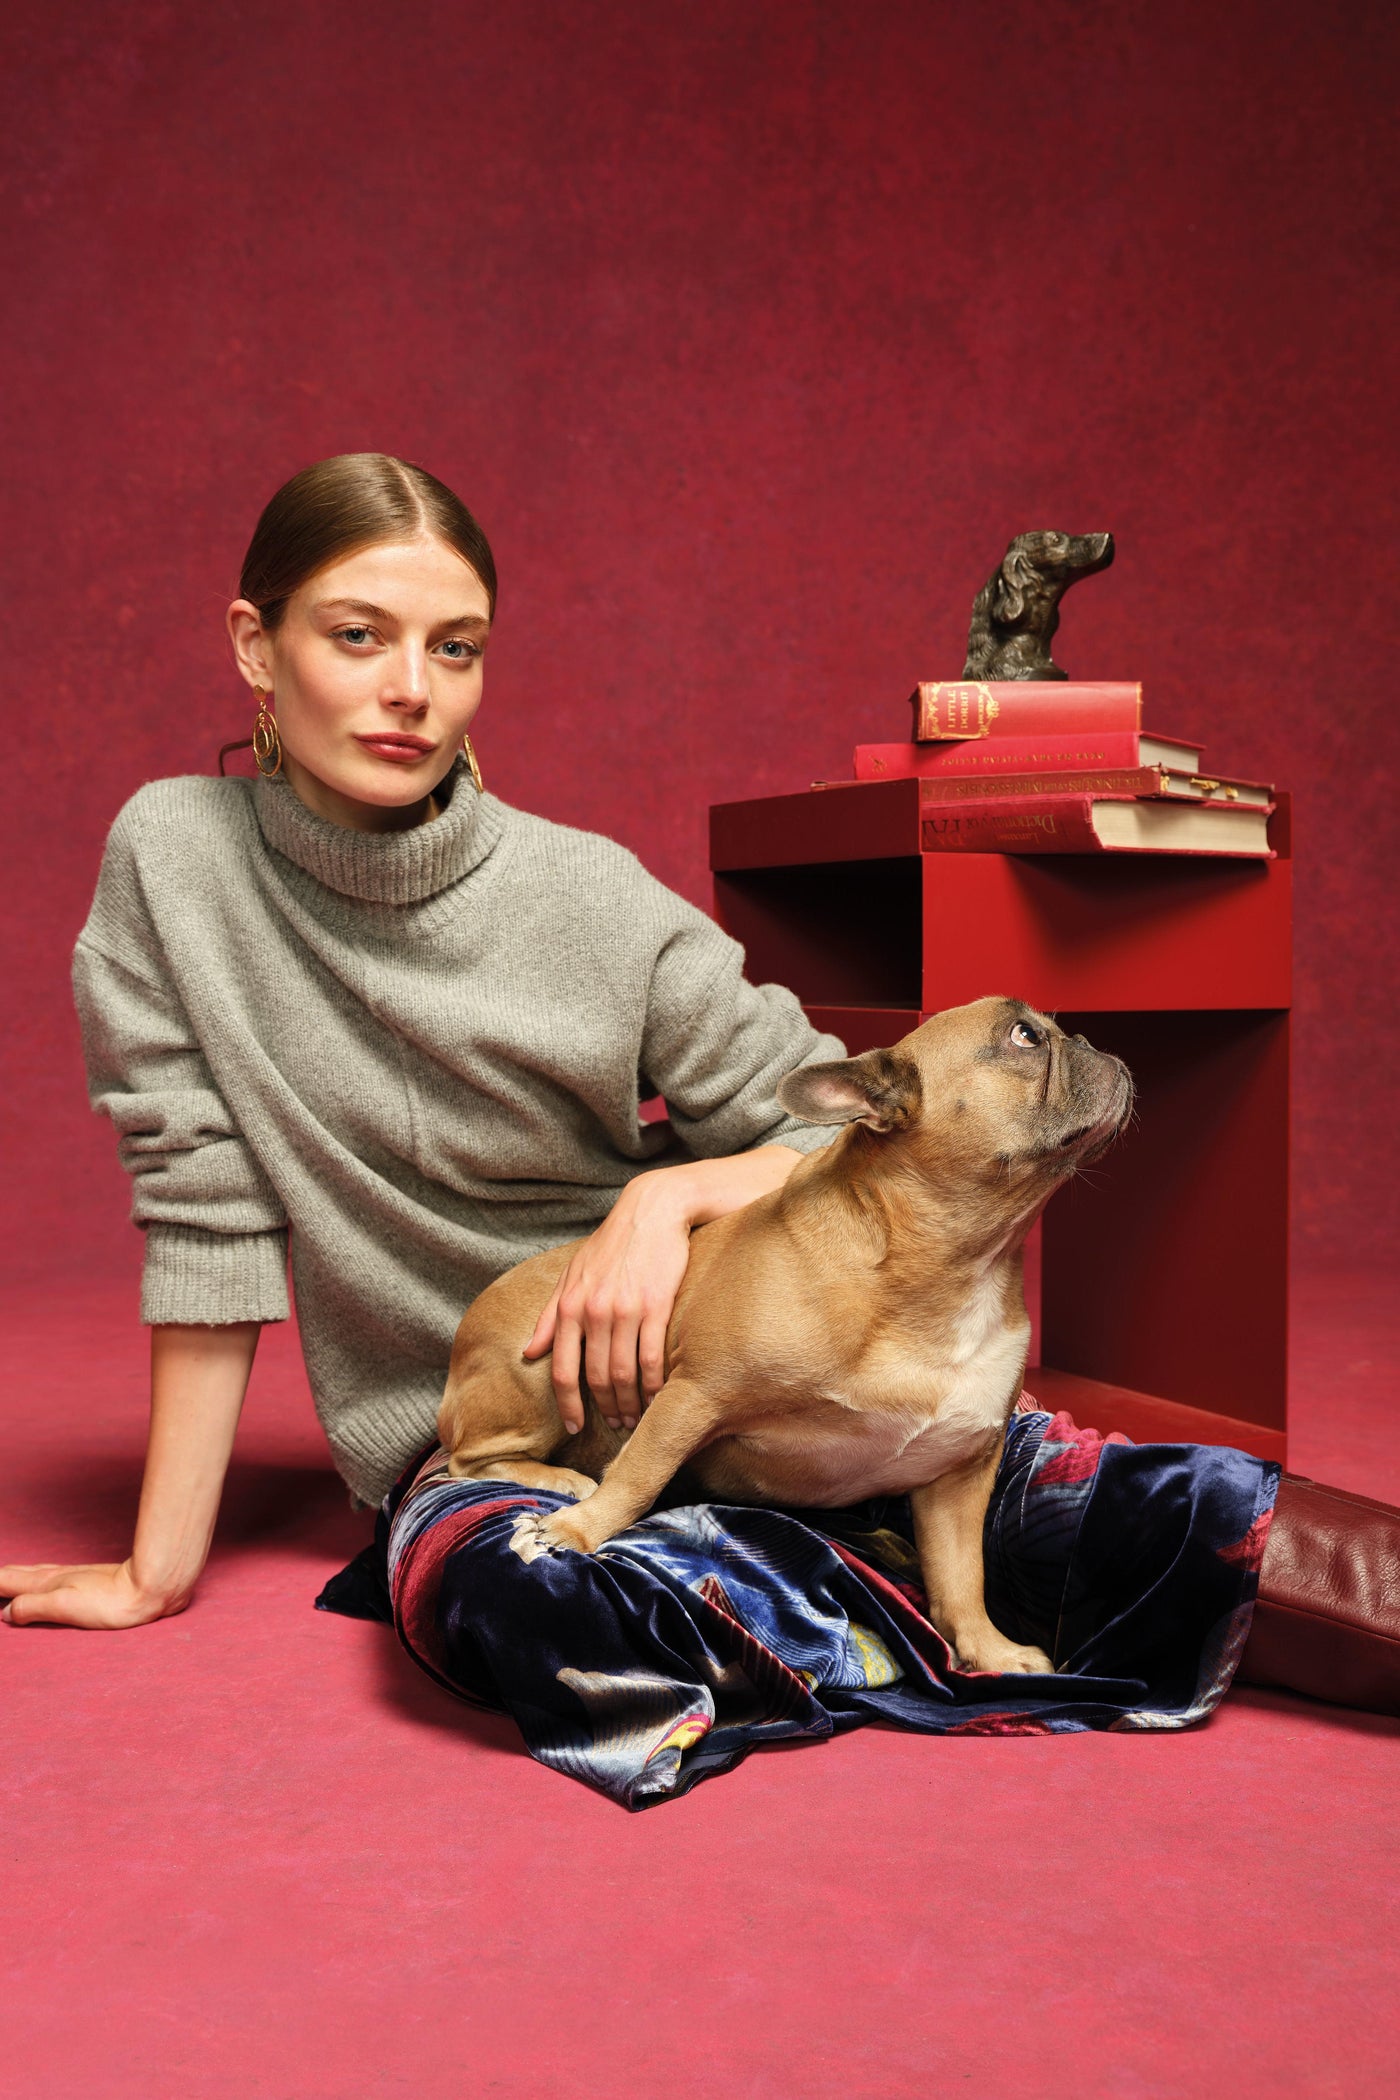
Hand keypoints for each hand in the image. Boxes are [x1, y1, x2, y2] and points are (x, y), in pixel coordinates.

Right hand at [0, 1558, 184, 1629]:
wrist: (147, 1588)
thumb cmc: (109, 1601)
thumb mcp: (64, 1606)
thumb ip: (33, 1607)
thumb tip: (5, 1611)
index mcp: (46, 1583)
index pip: (7, 1581)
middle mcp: (55, 1576)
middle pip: (18, 1574)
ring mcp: (71, 1576)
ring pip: (33, 1573)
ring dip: (14, 1576)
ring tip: (4, 1578)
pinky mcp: (86, 1580)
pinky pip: (49, 1576)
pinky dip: (34, 1578)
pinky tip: (42, 1580)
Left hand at [523, 1171, 692, 1433]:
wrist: (652, 1211)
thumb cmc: (611, 1245)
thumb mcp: (571, 1275)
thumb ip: (549, 1316)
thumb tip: (528, 1352)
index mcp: (569, 1307)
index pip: (562, 1370)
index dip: (568, 1405)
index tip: (575, 1427)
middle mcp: (593, 1311)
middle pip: (596, 1378)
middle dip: (605, 1409)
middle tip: (616, 1425)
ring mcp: (625, 1310)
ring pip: (624, 1373)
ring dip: (630, 1403)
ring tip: (636, 1417)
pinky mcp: (656, 1305)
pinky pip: (652, 1358)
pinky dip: (654, 1385)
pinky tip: (658, 1397)